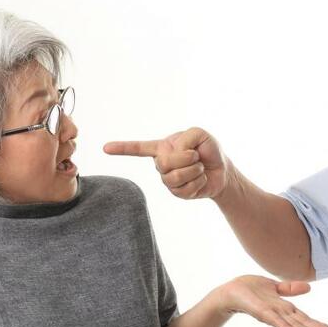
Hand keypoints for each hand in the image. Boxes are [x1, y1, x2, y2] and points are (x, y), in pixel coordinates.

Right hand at [104, 127, 228, 198]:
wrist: (222, 170)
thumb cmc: (209, 149)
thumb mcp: (200, 134)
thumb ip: (186, 137)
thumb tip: (176, 153)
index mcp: (163, 147)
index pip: (139, 148)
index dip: (122, 148)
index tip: (105, 148)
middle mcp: (161, 163)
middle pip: (162, 163)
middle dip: (185, 158)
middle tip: (196, 156)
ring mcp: (168, 179)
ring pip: (172, 178)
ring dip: (193, 170)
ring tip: (199, 167)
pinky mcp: (177, 193)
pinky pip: (184, 189)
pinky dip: (198, 181)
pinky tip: (201, 179)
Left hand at [216, 275, 327, 326]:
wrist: (230, 292)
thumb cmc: (250, 290)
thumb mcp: (274, 287)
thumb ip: (290, 289)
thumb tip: (309, 287)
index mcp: (284, 308)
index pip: (304, 317)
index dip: (317, 324)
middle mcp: (279, 313)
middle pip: (300, 322)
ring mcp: (271, 313)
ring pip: (290, 323)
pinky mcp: (261, 311)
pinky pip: (274, 320)